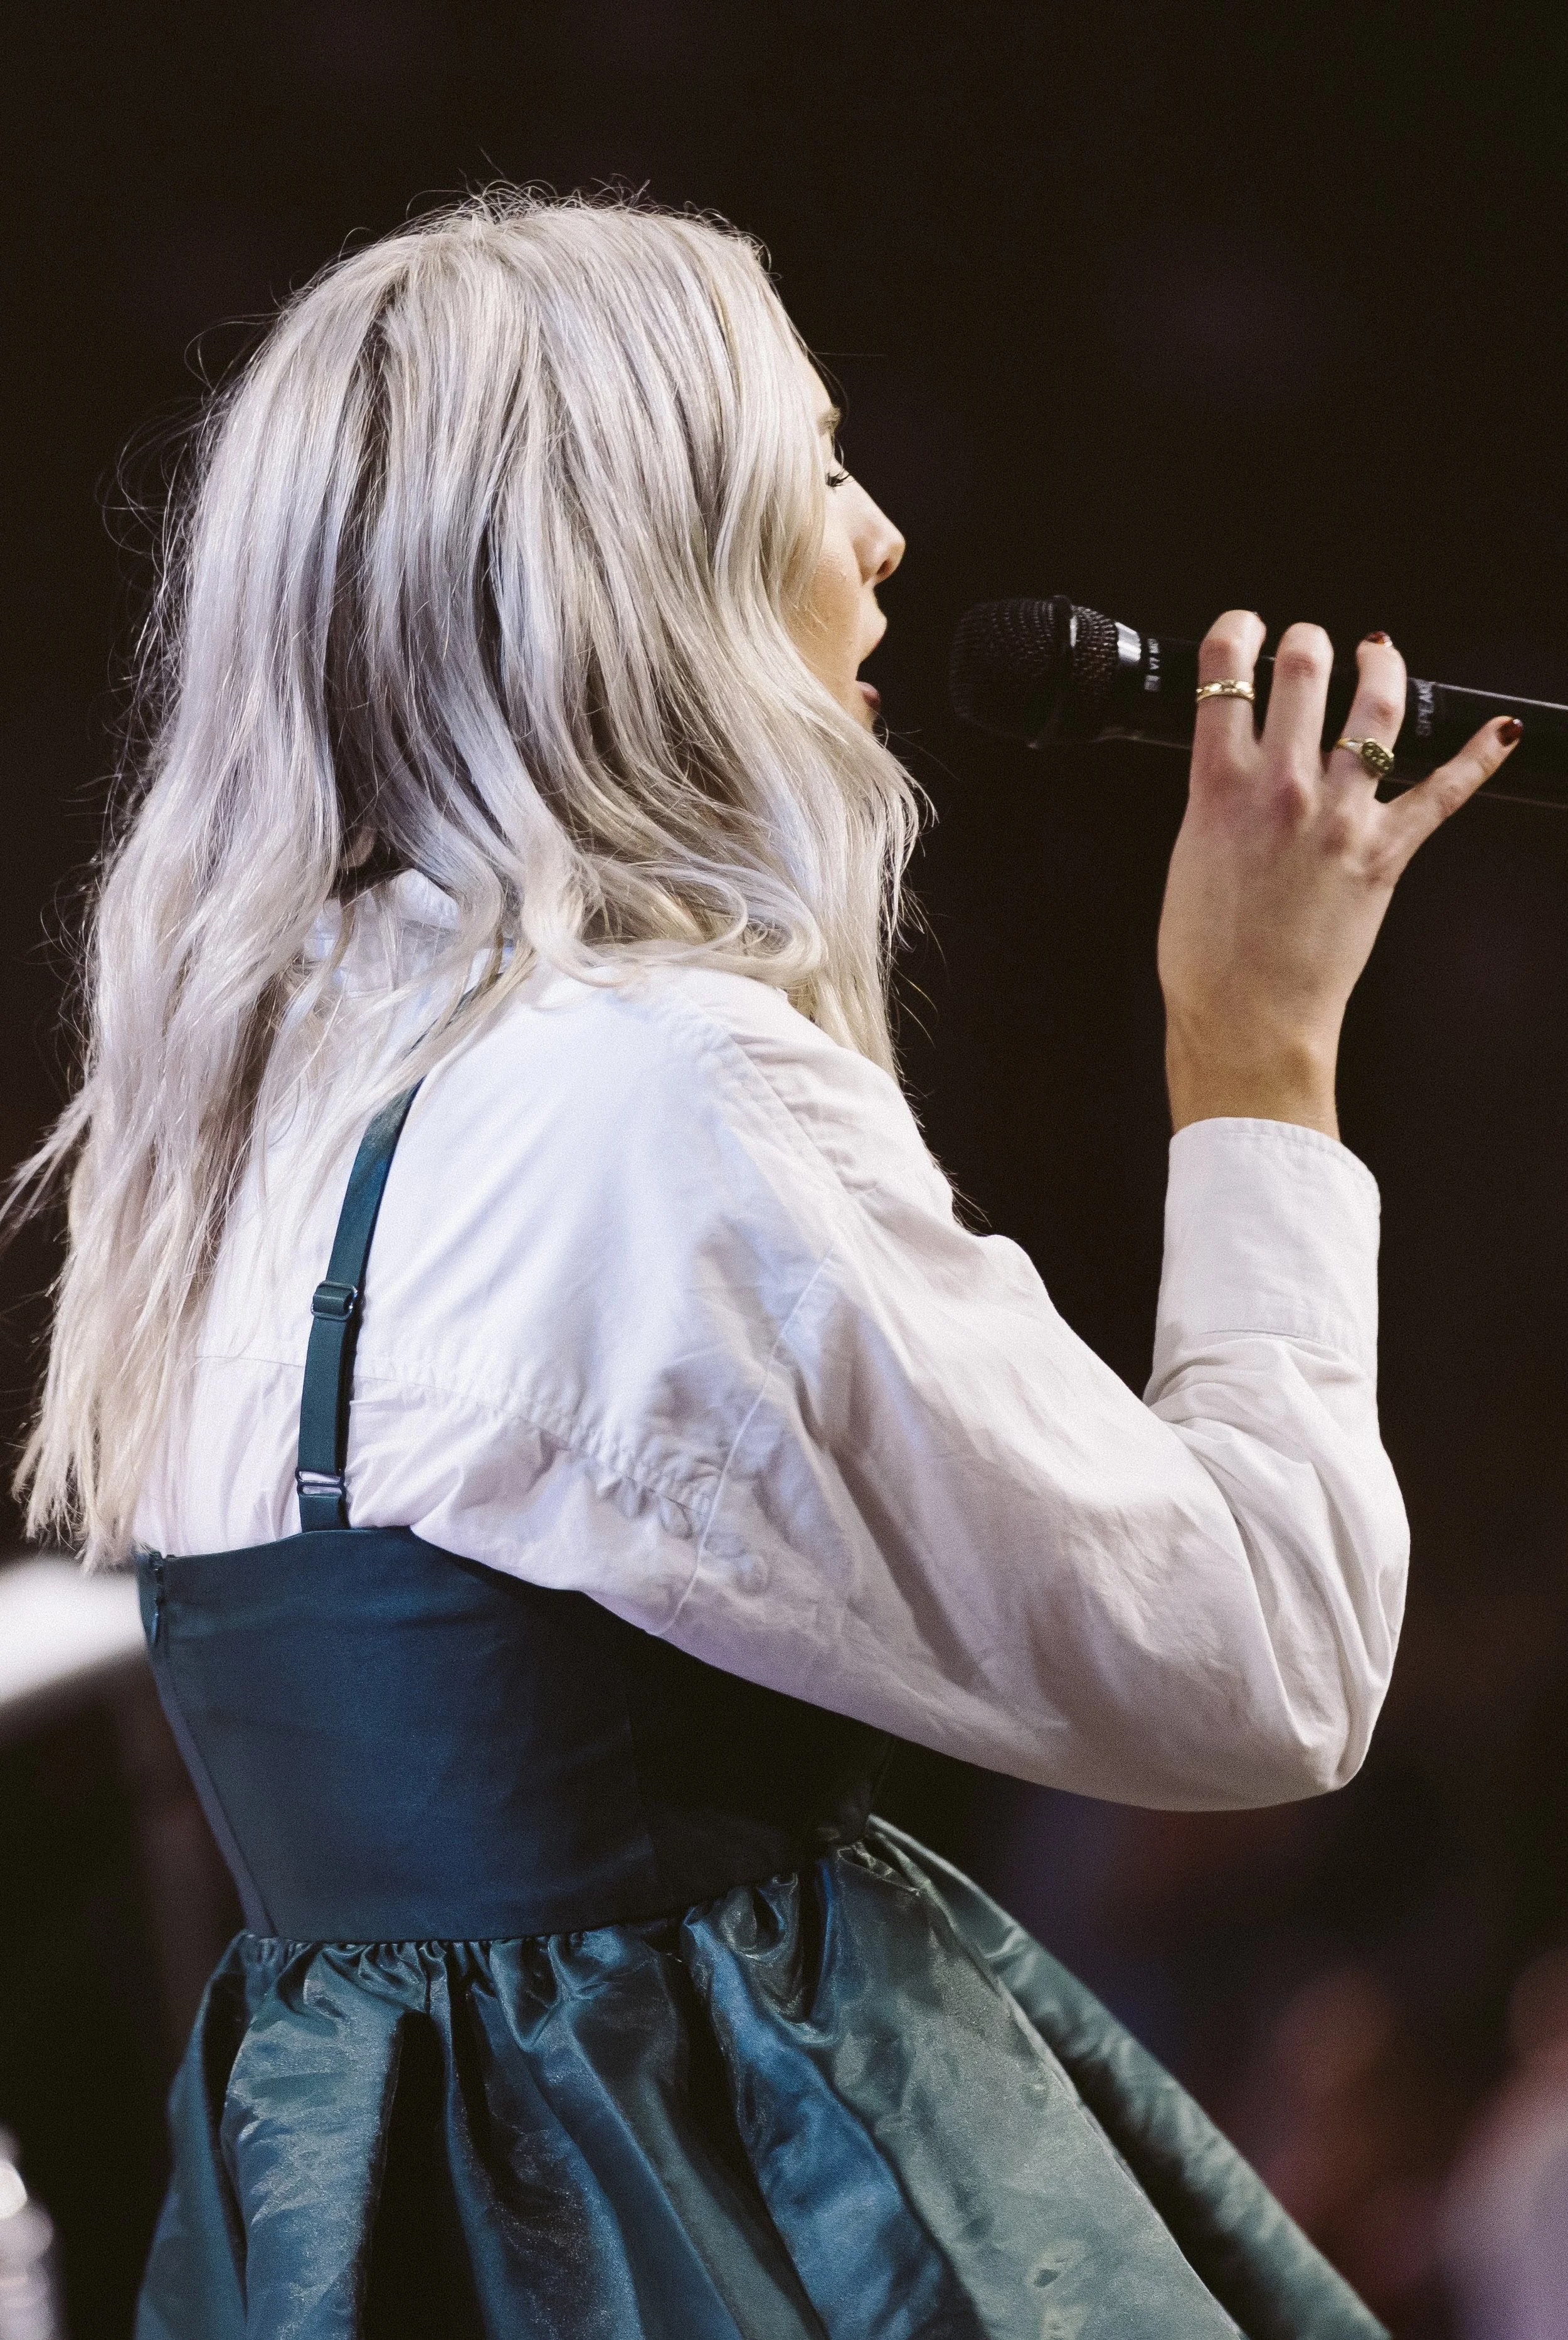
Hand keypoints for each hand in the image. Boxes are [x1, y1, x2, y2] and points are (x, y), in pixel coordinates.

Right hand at [1157, 612, 1521, 1138]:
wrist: (1247, 1021)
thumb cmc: (1207, 955)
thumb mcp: (1190, 856)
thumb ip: (1217, 799)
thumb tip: (1236, 766)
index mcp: (1217, 788)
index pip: (1224, 674)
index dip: (1236, 633)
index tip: (1243, 629)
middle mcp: (1281, 788)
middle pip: (1301, 669)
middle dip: (1306, 641)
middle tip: (1307, 644)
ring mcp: (1339, 817)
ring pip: (1375, 708)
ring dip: (1380, 666)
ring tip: (1378, 654)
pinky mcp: (1386, 853)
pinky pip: (1444, 792)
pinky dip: (1479, 754)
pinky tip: (1500, 730)